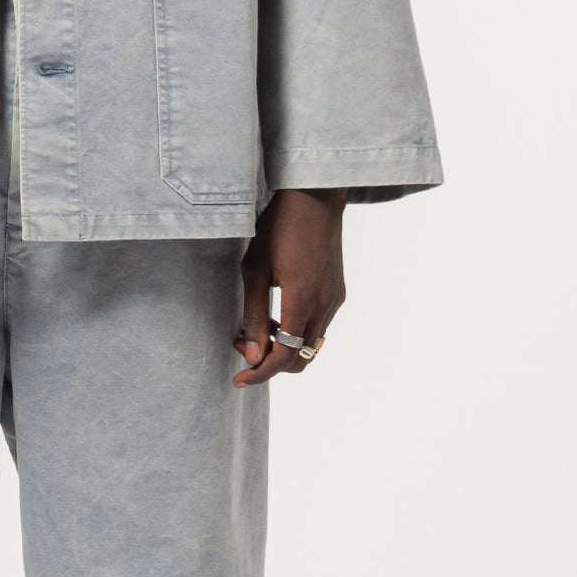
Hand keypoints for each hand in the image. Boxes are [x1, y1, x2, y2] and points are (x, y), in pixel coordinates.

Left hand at [232, 187, 345, 386]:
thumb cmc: (279, 226)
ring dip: (284, 347)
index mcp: (302, 300)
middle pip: (299, 359)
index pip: (283, 357)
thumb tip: (253, 353)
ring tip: (258, 327)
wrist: (315, 197)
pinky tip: (279, 313)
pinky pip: (319, 326)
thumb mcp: (255, 268)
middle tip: (243, 343)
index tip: (238, 379)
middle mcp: (324, 306)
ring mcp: (335, 300)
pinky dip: (298, 332)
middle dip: (269, 361)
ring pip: (311, 345)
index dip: (259, 373)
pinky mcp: (338, 292)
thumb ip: (254, 314)